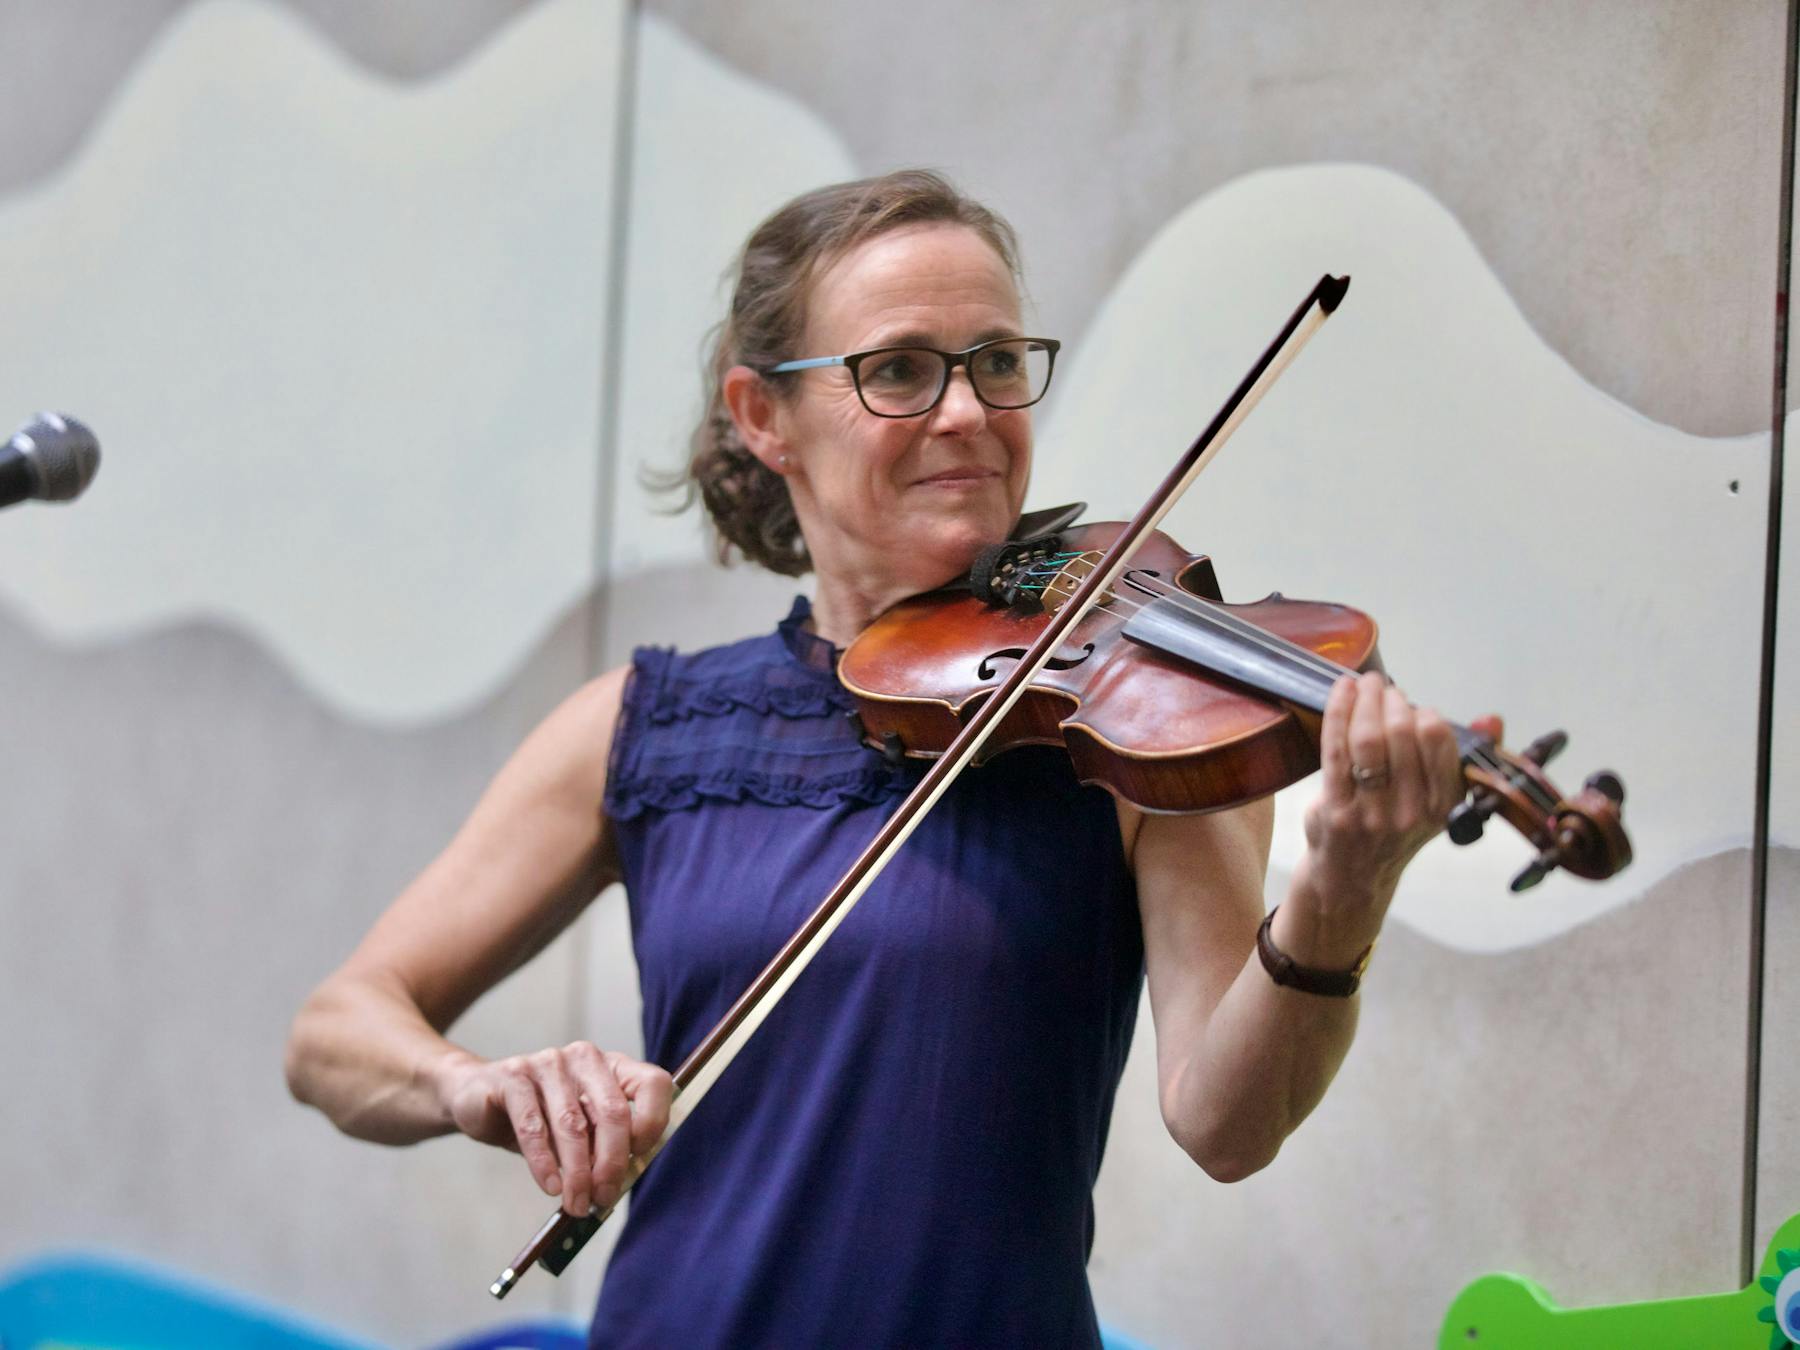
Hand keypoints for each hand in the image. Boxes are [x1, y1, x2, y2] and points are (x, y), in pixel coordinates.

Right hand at [437, 1042, 672, 1216]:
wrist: (480, 1099)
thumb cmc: (542, 1119)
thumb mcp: (581, 1131)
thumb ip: (603, 1147)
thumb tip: (620, 1183)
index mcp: (613, 1066)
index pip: (652, 1084)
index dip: (653, 1123)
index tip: (640, 1159)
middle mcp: (585, 1058)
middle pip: (613, 1111)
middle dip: (611, 1162)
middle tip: (604, 1197)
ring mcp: (549, 1063)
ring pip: (572, 1124)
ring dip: (577, 1172)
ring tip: (576, 1203)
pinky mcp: (513, 1076)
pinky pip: (533, 1126)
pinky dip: (543, 1162)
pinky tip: (550, 1186)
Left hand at [1288, 673, 1469, 956]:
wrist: (1352, 878)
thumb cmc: (1394, 829)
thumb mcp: (1438, 802)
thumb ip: (1462, 759)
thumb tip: (1493, 719)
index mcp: (1443, 807)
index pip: (1441, 745)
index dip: (1425, 716)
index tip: (1414, 705)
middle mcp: (1410, 812)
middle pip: (1402, 735)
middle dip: (1392, 700)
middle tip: (1382, 687)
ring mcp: (1371, 813)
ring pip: (1369, 741)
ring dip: (1365, 701)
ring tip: (1364, 684)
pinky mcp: (1335, 809)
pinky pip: (1335, 749)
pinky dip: (1338, 712)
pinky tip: (1341, 691)